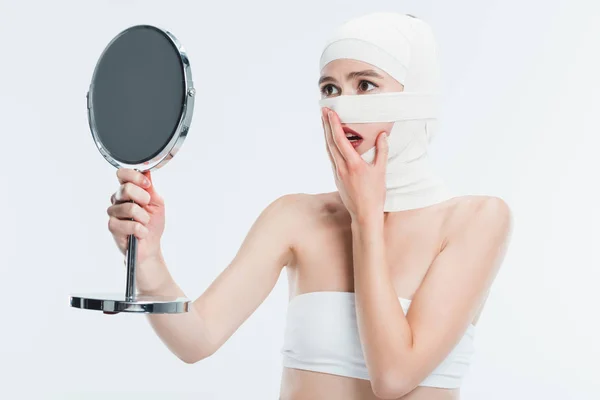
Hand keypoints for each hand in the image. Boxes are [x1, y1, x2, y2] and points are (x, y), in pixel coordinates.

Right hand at [106, 168, 165, 265]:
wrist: (151, 245)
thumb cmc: (153, 223)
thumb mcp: (157, 203)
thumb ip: (150, 188)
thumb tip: (146, 170)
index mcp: (127, 191)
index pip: (122, 174)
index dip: (135, 177)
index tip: (147, 184)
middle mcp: (117, 199)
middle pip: (126, 189)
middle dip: (143, 198)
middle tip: (147, 207)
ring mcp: (113, 213)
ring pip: (128, 208)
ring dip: (143, 217)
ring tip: (145, 223)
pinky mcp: (112, 226)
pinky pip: (128, 224)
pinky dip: (140, 229)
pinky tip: (141, 232)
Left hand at [321, 107, 387, 221]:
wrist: (364, 214)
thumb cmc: (375, 194)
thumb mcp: (381, 171)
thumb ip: (382, 151)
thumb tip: (383, 135)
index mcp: (353, 164)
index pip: (340, 139)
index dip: (334, 124)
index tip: (330, 112)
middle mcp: (341, 167)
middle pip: (330, 142)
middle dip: (326, 125)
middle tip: (323, 110)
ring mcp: (337, 173)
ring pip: (329, 149)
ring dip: (326, 134)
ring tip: (324, 122)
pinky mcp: (336, 177)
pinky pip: (331, 158)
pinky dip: (330, 146)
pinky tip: (331, 141)